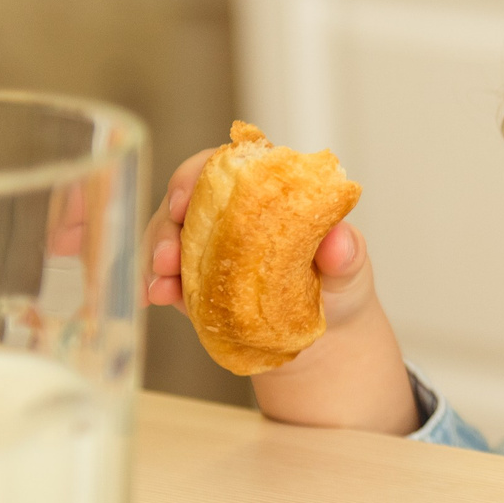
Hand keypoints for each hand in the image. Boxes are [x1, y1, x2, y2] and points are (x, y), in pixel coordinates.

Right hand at [142, 145, 420, 434]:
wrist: (327, 335)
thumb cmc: (339, 286)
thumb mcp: (350, 268)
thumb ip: (346, 253)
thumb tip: (339, 241)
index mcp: (265, 192)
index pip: (225, 166)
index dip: (197, 175)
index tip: (185, 199)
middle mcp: (229, 212)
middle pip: (185, 201)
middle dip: (167, 225)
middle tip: (168, 257)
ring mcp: (207, 246)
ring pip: (167, 236)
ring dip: (155, 257)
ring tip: (161, 286)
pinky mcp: (194, 280)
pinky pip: (166, 275)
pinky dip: (155, 284)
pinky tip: (153, 297)